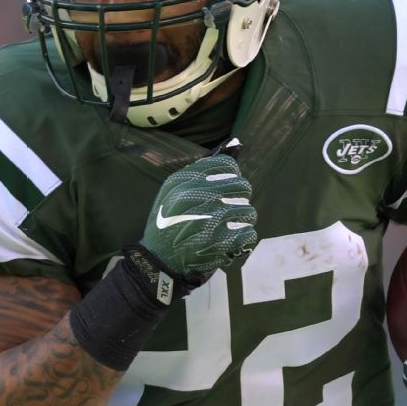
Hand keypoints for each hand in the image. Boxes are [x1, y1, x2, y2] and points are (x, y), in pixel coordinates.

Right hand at [130, 154, 257, 291]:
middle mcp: (195, 197)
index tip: (231, 180)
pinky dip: (244, 237)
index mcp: (182, 182)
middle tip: (234, 204)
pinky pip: (248, 233)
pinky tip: (234, 239)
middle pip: (242, 186)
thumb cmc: (167, 222)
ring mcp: (208, 221)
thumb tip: (235, 145)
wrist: (158, 260)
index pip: (225, 165)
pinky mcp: (219, 244)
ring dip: (244, 218)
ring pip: (248, 211)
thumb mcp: (171, 192)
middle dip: (241, 196)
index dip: (233, 173)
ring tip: (234, 223)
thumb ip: (199, 171)